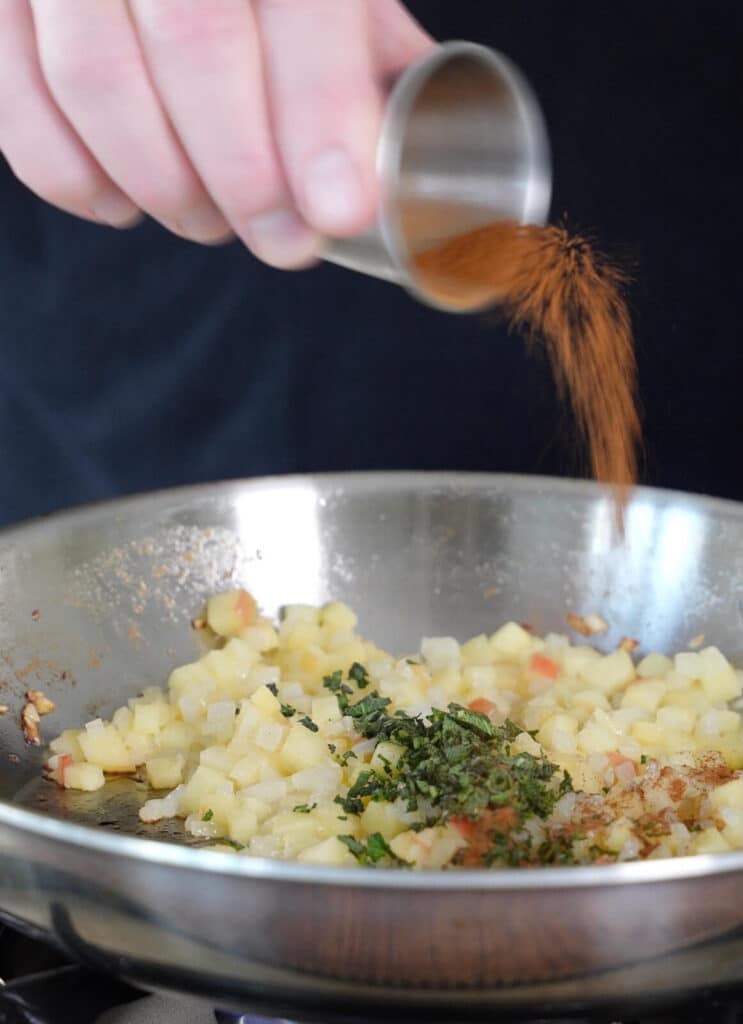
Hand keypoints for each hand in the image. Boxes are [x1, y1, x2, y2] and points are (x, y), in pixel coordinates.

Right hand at [0, 0, 432, 266]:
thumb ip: (363, 43)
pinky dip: (73, 177)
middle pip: (194, 45)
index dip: (318, 115)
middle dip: (246, 175)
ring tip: (208, 220)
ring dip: (165, 184)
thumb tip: (418, 147)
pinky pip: (16, 102)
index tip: (338, 209)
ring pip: (96, 79)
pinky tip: (123, 201)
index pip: (297, 1)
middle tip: (282, 241)